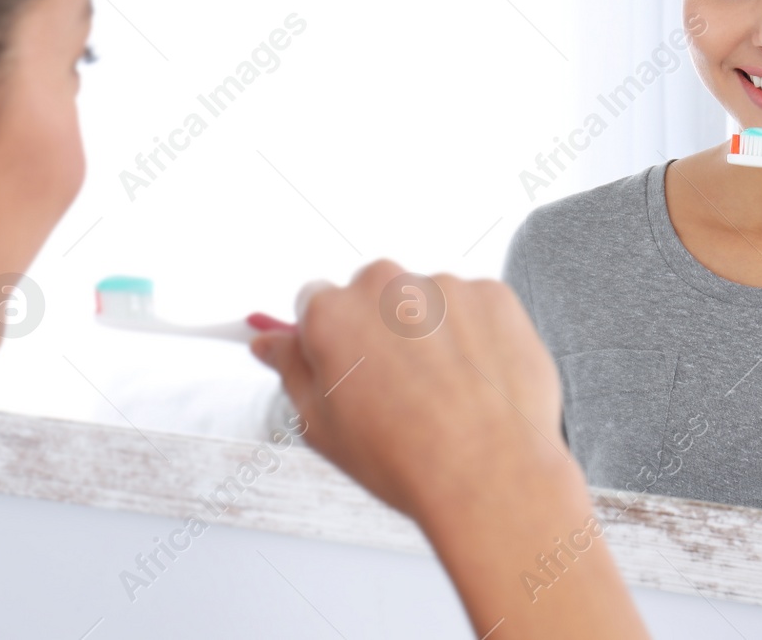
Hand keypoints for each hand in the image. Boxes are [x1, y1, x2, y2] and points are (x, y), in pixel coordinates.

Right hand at [250, 261, 648, 638]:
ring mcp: (443, 286)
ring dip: (430, 332)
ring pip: (426, 300)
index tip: (346, 361)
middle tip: (397, 388)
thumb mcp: (322, 426)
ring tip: (444, 394)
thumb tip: (269, 343)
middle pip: (372, 294)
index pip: (315, 301)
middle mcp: (385, 286)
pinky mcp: (492, 295)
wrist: (488, 475)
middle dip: (379, 329)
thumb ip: (292, 370)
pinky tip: (475, 381)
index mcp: (332, 314)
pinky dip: (475, 334)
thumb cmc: (405, 460)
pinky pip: (474, 307)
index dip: (330, 337)